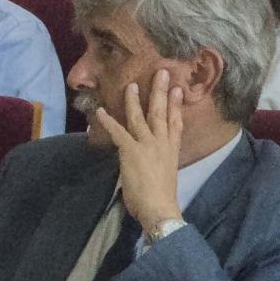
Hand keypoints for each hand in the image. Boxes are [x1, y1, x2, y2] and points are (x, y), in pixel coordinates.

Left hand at [93, 72, 185, 230]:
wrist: (159, 208)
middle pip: (162, 113)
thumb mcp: (165, 176)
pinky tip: (101, 111)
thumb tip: (148, 165)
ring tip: (131, 85)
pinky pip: (118, 131)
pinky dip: (108, 121)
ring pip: (141, 117)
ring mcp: (147, 145)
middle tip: (161, 73)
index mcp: (171, 151)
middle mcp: (161, 143)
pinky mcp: (131, 150)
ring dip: (135, 99)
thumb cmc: (161, 199)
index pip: (176, 124)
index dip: (177, 106)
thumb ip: (157, 164)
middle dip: (161, 92)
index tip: (178, 90)